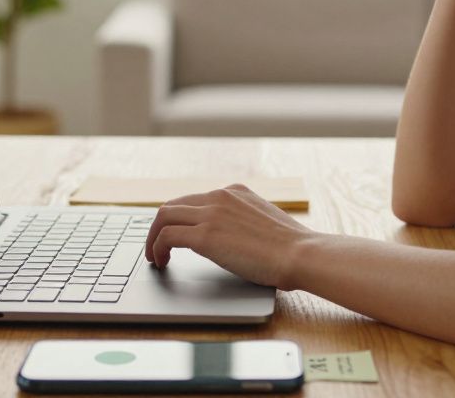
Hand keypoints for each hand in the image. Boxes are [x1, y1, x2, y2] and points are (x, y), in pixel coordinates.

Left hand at [144, 184, 317, 289]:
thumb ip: (245, 221)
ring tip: (154, 256)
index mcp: (235, 191)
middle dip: (160, 225)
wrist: (300, 254)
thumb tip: (235, 238)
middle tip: (157, 244)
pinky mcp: (205, 236)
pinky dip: (157, 249)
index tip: (176, 231)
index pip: (195, 198)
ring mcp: (211, 214)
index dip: (180, 217)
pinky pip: (167, 237)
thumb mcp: (265, 221)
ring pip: (164, 216)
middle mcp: (220, 196)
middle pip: (174, 204)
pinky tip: (161, 262)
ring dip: (153, 237)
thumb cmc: (291, 247)